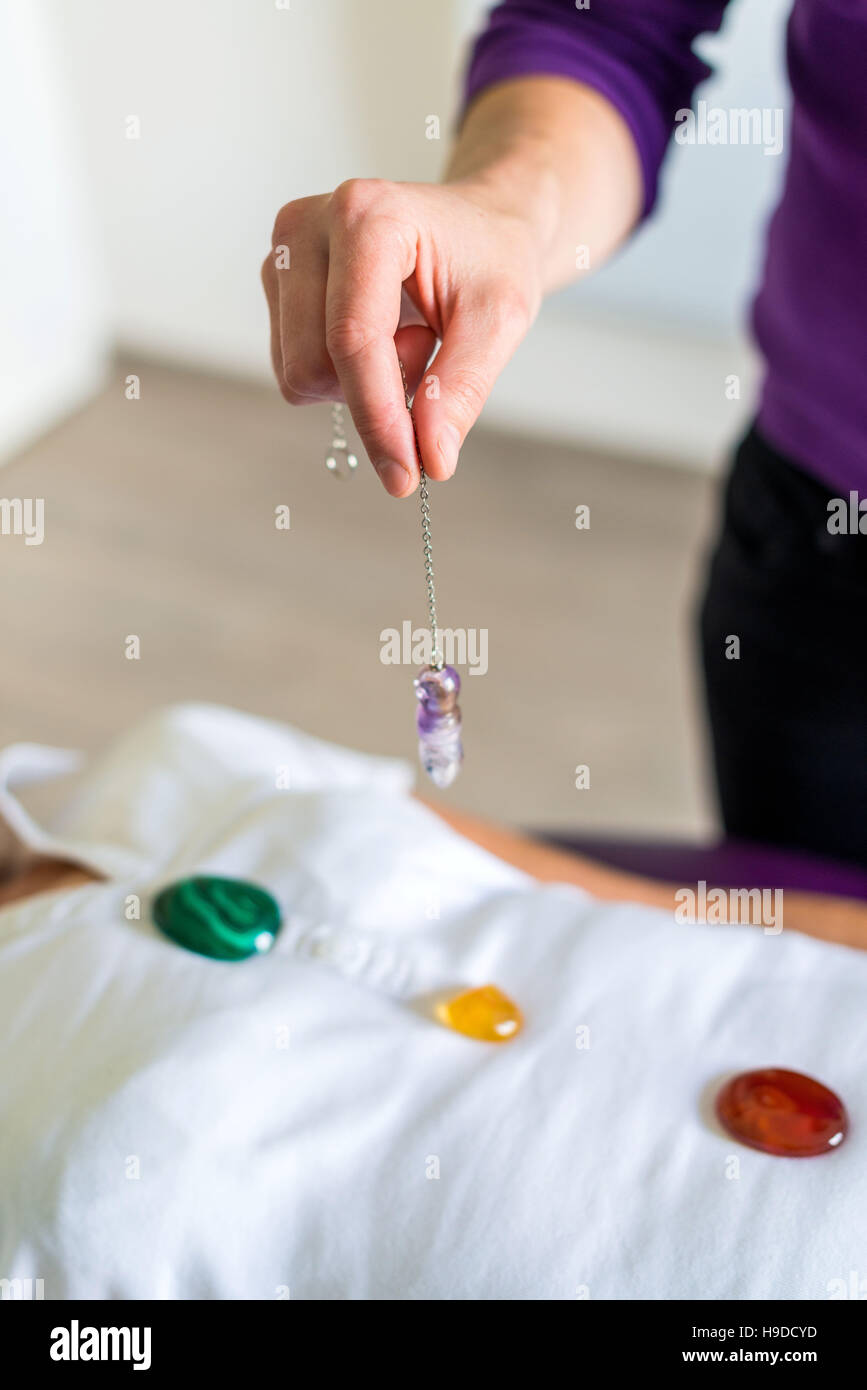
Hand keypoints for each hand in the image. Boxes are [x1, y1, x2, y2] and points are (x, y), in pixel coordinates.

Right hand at [261, 177, 543, 495]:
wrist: (478, 226)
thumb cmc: (491, 259)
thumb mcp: (500, 320)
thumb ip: (461, 389)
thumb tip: (430, 459)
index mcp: (367, 216)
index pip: (353, 338)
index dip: (377, 417)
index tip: (404, 476)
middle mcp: (307, 227)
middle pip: (313, 364)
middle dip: (374, 390)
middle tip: (428, 348)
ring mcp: (283, 254)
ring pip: (298, 373)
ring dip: (360, 381)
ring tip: (407, 334)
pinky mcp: (277, 282)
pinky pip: (296, 367)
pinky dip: (344, 373)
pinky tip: (379, 333)